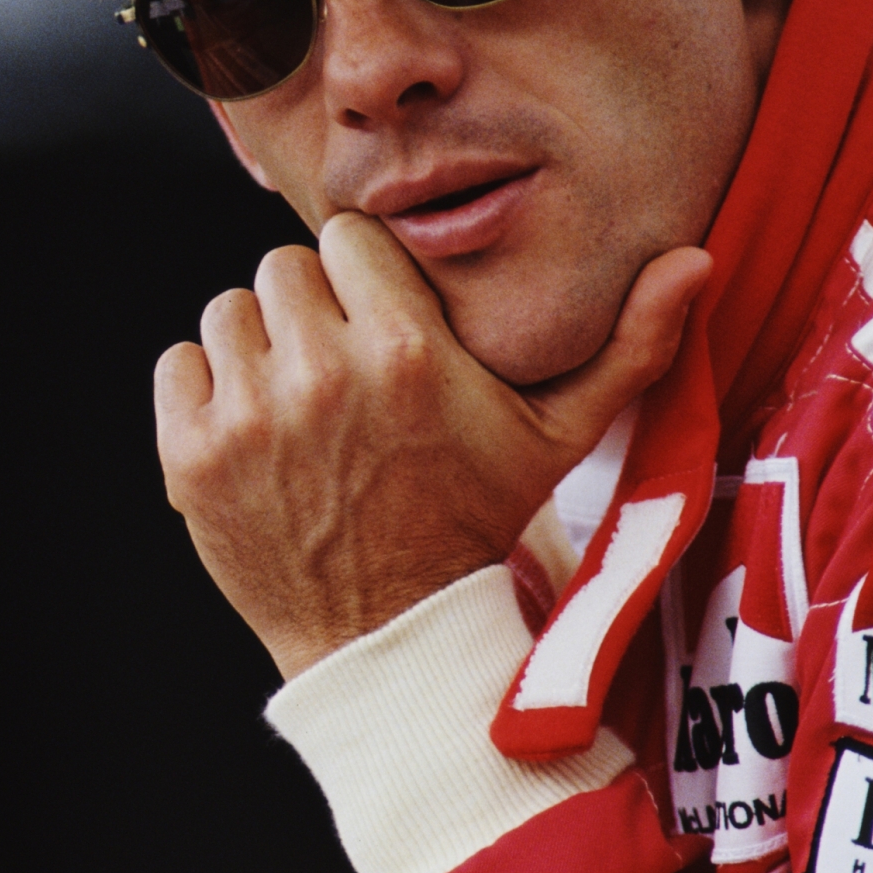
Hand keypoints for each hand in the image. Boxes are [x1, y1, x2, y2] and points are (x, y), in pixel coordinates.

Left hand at [154, 212, 711, 680]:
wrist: (393, 634)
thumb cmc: (475, 524)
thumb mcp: (559, 438)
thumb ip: (627, 345)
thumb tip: (694, 262)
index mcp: (407, 351)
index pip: (349, 238)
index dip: (365, 276)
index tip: (380, 318)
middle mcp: (323, 375)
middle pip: (284, 269)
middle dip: (312, 309)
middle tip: (339, 363)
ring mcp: (249, 418)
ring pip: (228, 312)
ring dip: (258, 346)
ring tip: (298, 398)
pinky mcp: (193, 458)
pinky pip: (179, 365)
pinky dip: (205, 389)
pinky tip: (253, 428)